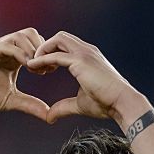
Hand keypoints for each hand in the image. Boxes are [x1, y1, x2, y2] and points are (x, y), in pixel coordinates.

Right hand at [0, 28, 50, 120]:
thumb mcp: (11, 100)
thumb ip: (30, 104)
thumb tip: (49, 115)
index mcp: (13, 57)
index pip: (36, 44)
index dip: (46, 55)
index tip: (51, 71)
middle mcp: (6, 48)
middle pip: (31, 34)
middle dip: (42, 49)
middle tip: (46, 67)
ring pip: (21, 36)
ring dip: (33, 50)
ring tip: (36, 68)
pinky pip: (7, 45)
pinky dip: (20, 53)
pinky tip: (27, 67)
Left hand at [25, 31, 145, 126]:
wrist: (121, 103)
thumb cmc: (106, 103)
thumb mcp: (79, 104)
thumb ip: (63, 107)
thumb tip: (49, 117)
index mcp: (88, 57)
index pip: (66, 44)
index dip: (51, 53)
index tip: (42, 68)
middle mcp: (87, 51)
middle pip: (60, 37)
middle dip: (44, 47)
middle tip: (34, 64)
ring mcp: (84, 54)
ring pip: (57, 39)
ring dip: (42, 50)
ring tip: (32, 65)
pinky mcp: (80, 61)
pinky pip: (55, 55)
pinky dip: (42, 59)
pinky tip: (32, 67)